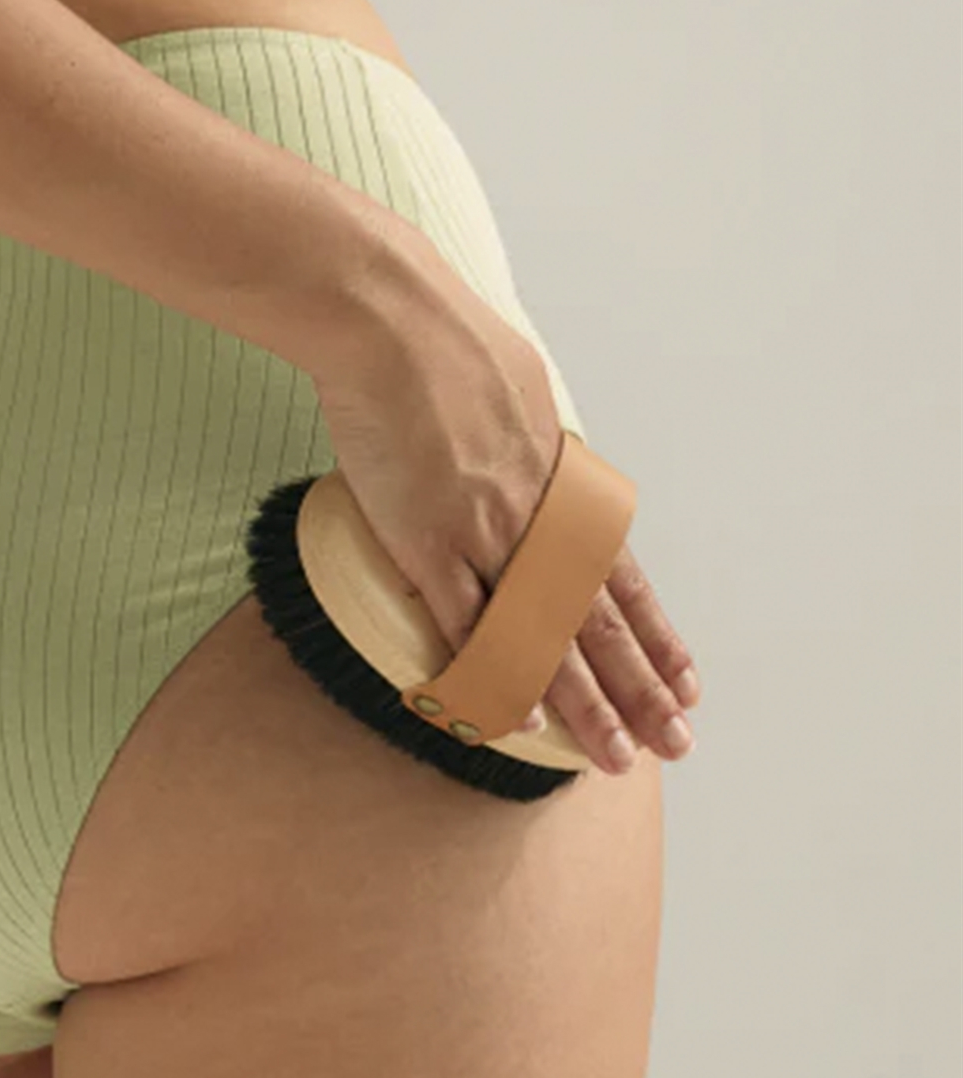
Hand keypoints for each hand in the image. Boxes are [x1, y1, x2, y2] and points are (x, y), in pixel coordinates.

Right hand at [310, 232, 698, 775]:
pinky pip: (465, 625)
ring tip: (612, 757)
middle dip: (641, 690)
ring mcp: (485, 534)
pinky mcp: (427, 542)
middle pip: (600, 622)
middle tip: (675, 745)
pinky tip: (516, 720)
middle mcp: (538, 518)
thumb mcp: (521, 388)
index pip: (623, 579)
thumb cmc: (449, 342)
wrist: (392, 321)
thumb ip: (532, 437)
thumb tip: (537, 444)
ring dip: (583, 705)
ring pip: (544, 638)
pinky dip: (491, 674)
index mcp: (562, 485)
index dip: (656, 637)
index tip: (685, 683)